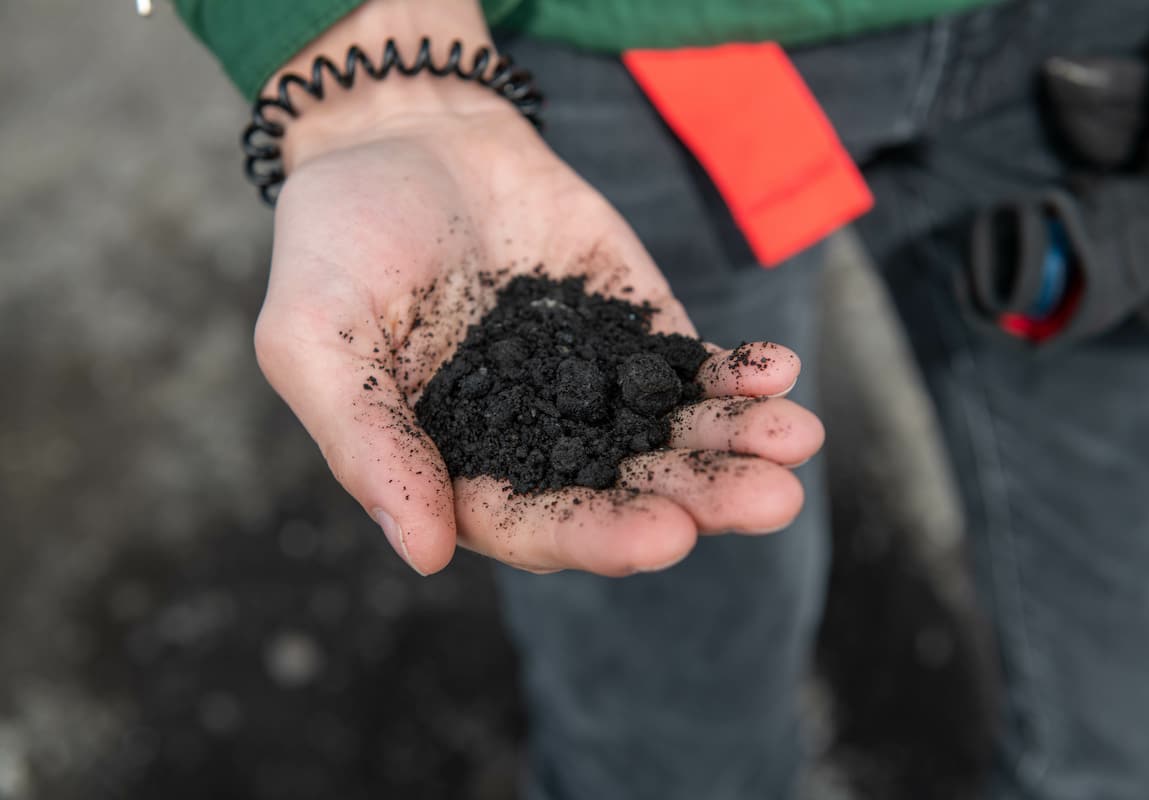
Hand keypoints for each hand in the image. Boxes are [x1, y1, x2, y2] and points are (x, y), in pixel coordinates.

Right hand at [252, 2, 824, 575]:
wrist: (403, 136)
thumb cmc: (338, 240)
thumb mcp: (315, 338)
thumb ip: (366, 443)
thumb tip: (425, 552)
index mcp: (460, 466)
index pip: (537, 523)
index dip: (601, 534)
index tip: (666, 537)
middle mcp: (535, 442)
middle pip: (627, 489)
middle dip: (699, 497)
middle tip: (770, 502)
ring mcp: (591, 386)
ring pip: (672, 434)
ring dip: (736, 444)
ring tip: (796, 440)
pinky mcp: (633, 328)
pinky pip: (689, 363)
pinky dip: (735, 375)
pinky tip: (778, 374)